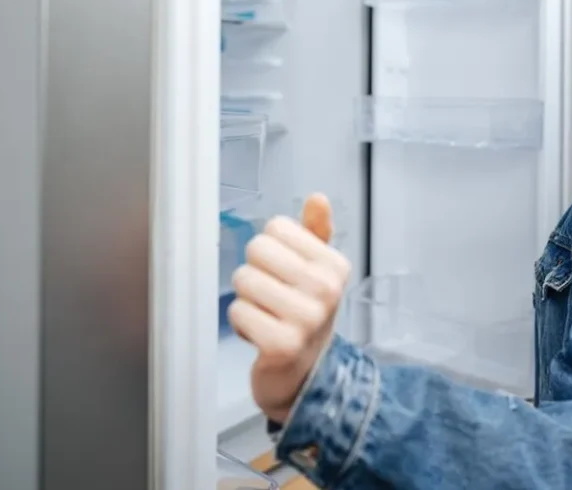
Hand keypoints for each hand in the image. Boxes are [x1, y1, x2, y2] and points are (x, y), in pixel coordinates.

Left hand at [227, 193, 350, 423]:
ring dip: (247, 300)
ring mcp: (306, 318)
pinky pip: (238, 311)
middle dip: (256, 273)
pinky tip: (260, 335)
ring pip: (244, 279)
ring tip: (267, 316)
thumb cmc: (306, 314)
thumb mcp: (317, 271)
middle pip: (257, 249)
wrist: (307, 374)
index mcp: (334, 265)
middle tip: (273, 297)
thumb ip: (315, 232)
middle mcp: (326, 289)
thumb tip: (318, 198)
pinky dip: (241, 323)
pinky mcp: (281, 344)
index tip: (286, 275)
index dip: (272, 250)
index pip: (276, 227)